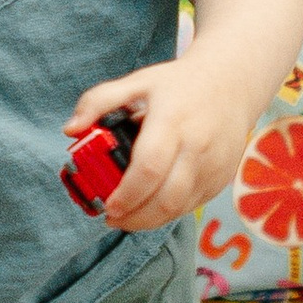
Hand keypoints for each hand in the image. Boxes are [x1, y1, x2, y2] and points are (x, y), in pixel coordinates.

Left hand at [66, 59, 252, 234]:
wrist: (232, 83)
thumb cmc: (179, 84)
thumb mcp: (137, 81)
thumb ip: (98, 101)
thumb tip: (70, 129)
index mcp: (172, 121)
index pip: (148, 168)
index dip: (126, 195)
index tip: (107, 206)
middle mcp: (197, 146)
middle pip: (166, 198)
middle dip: (135, 217)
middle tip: (112, 218)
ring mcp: (213, 165)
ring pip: (179, 208)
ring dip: (150, 220)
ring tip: (127, 217)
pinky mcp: (222, 178)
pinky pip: (192, 205)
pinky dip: (168, 212)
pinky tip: (152, 206)